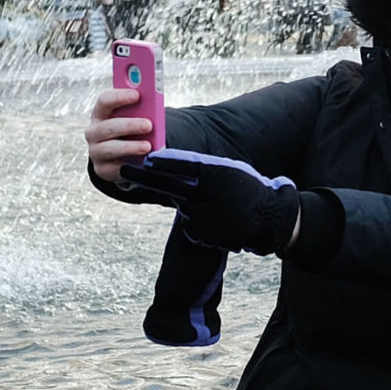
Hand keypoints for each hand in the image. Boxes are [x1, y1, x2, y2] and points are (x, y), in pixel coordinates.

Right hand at [85, 86, 155, 181]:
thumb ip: (141, 111)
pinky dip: (127, 165)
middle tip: (148, 125)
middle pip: (108, 126)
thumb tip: (154, 109)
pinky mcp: (102, 169)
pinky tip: (140, 162)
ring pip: (109, 148)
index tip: (137, 96)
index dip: (119, 97)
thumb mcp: (134, 118)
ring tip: (147, 146)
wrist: (123, 156)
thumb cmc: (131, 131)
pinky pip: (114, 168)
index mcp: (101, 113)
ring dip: (130, 146)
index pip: (104, 101)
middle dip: (129, 125)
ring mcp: (95, 151)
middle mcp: (94, 131)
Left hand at [119, 149, 300, 255]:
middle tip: (124, 168)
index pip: (183, 165)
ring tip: (212, 201)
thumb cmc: (247, 188)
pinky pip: (190, 222)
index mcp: (214, 175)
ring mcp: (201, 215)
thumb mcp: (228, 170)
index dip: (162, 161)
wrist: (267, 218)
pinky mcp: (200, 233)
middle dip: (144, 176)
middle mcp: (204, 194)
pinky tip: (215, 216)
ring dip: (188, 201)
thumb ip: (202, 169)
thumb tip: (172, 164)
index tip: (145, 156)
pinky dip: (197, 217)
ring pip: (181, 204)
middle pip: (168, 185)